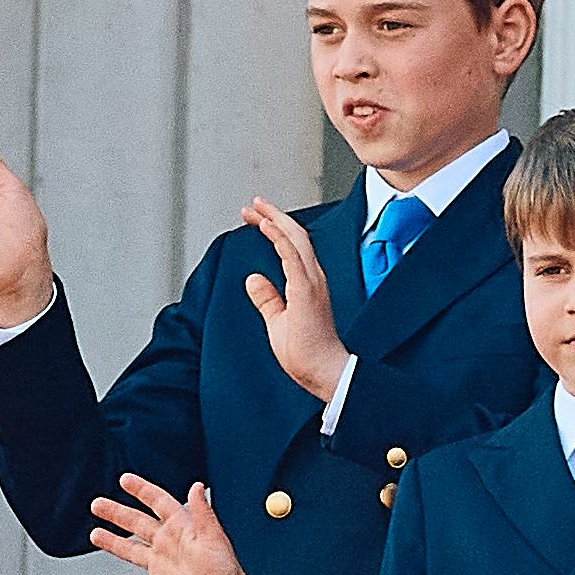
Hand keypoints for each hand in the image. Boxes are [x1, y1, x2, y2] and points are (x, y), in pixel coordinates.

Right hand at [92, 475, 275, 574]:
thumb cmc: (225, 571)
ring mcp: (162, 566)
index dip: (142, 490)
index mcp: (183, 529)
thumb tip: (197, 486)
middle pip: (138, 524)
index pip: (159, 503)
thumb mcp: (213, 538)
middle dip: (117, 513)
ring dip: (113, 543)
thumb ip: (202, 513)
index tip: (125, 479)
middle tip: (97, 504)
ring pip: (131, 551)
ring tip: (95, 534)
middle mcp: (170, 545)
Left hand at [240, 199, 350, 403]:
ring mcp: (312, 283)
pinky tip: (266, 226)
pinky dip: (279, 239)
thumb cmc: (305, 353)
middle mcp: (313, 278)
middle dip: (273, 217)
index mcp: (308, 283)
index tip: (257, 218)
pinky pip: (292, 257)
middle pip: (295, 236)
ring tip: (256, 208)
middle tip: (253, 205)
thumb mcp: (278, 320)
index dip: (274, 229)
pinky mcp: (306, 291)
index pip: (292, 247)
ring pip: (295, 240)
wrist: (322, 370)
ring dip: (275, 221)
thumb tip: (253, 279)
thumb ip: (267, 298)